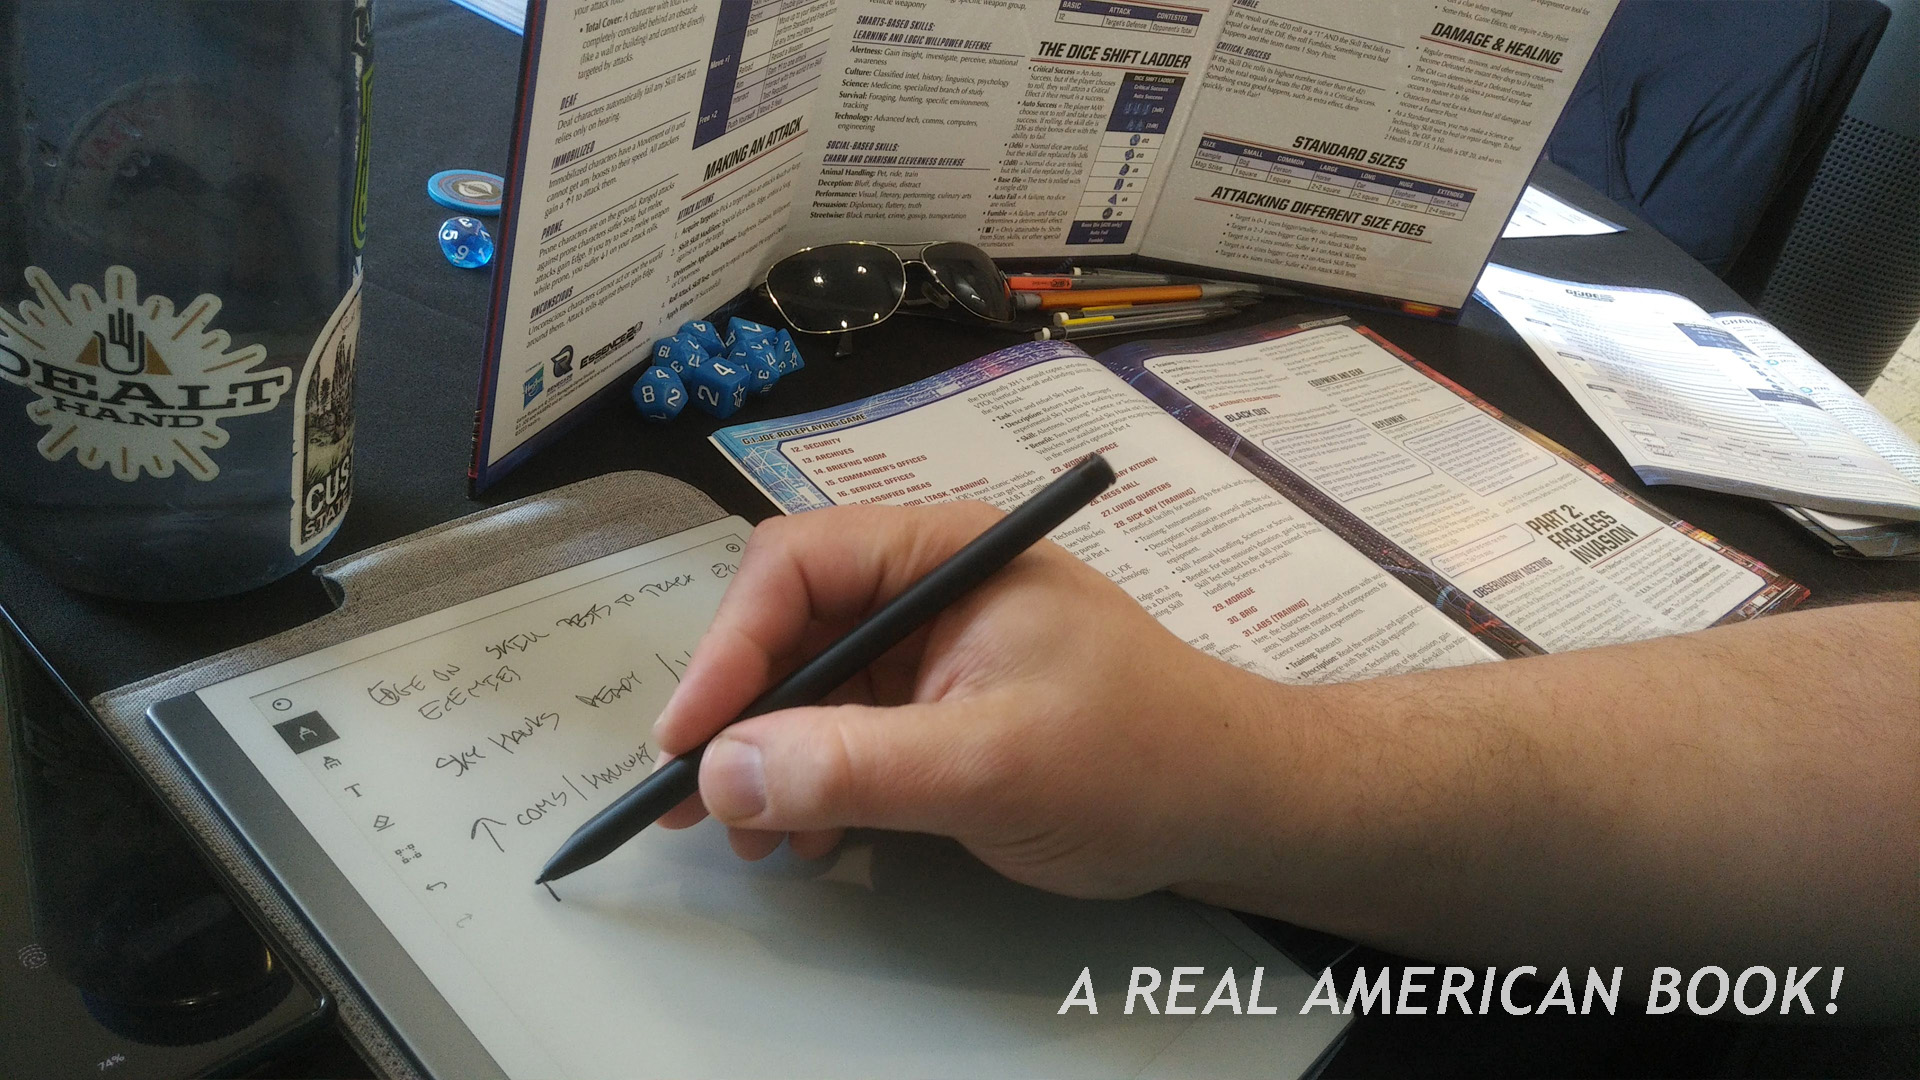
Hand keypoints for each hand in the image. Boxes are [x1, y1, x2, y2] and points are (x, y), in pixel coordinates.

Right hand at [650, 501, 1288, 899]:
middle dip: (740, 714)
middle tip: (697, 803)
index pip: (799, 566)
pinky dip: (812, 783)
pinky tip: (810, 838)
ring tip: (760, 840)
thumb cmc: (1139, 759)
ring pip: (807, 685)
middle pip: (789, 625)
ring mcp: (932, 650)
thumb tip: (722, 772)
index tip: (688, 741)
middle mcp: (928, 587)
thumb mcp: (991, 765)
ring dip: (769, 759)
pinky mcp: (936, 710)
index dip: (729, 648)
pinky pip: (843, 732)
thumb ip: (854, 764)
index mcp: (947, 553)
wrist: (1234, 806)